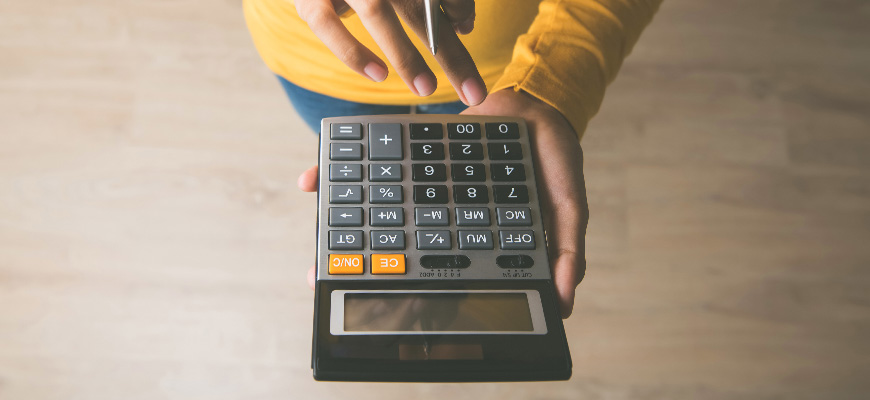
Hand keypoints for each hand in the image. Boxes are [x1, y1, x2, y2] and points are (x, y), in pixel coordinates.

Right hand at [294, 0, 486, 104]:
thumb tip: (463, 23)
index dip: (461, 13)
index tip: (471, 39)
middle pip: (419, 10)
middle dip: (449, 53)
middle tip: (472, 92)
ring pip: (377, 12)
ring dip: (406, 55)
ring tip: (426, 89)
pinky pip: (327, 24)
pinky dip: (353, 52)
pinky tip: (378, 74)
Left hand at [296, 90, 587, 317]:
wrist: (537, 103)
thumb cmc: (554, 160)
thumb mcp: (570, 205)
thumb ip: (569, 249)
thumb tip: (565, 299)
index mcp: (477, 235)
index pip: (442, 272)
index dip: (413, 293)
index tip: (384, 310)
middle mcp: (446, 216)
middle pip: (399, 249)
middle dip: (364, 267)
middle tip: (325, 282)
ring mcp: (427, 190)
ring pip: (380, 214)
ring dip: (345, 228)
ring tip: (315, 253)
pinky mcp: (413, 158)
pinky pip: (379, 170)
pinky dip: (347, 176)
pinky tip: (312, 182)